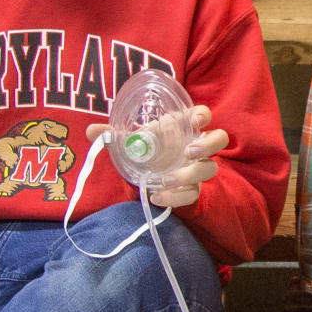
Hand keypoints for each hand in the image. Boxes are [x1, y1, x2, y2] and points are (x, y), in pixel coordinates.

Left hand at [86, 105, 227, 207]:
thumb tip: (92, 131)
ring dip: (190, 174)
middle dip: (208, 145)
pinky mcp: (193, 187)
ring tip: (165, 179)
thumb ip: (114, 135)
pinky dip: (175, 197)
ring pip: (210, 168)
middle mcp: (197, 144)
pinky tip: (157, 196)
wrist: (152, 173)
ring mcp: (198, 166)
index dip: (203, 115)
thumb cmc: (149, 147)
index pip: (203, 114)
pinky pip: (192, 193)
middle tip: (189, 152)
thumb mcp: (133, 139)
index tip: (195, 121)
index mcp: (185, 126)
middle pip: (219, 139)